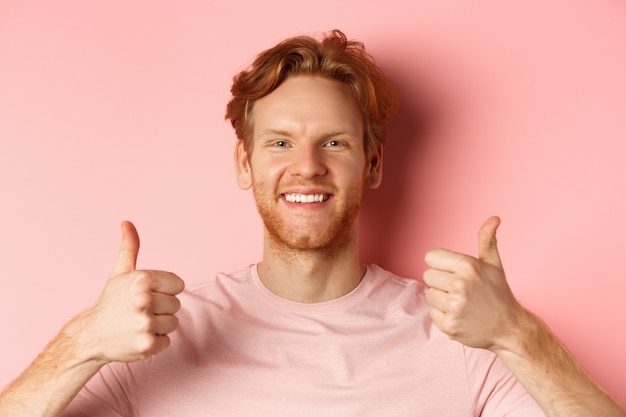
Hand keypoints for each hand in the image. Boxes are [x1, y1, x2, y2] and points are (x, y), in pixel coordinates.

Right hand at [74, 221, 184, 362]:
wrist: (90, 335)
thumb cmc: (110, 301)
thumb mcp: (120, 272)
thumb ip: (130, 248)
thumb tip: (127, 223)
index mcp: (142, 279)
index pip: (178, 285)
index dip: (165, 291)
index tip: (147, 295)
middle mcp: (144, 300)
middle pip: (176, 305)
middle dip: (161, 309)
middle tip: (139, 311)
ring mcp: (145, 323)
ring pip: (173, 323)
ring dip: (159, 326)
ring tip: (137, 324)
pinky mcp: (147, 344)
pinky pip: (167, 340)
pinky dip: (155, 342)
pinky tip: (137, 337)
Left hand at [423, 216, 524, 350]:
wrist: (510, 328)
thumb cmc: (498, 293)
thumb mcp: (493, 264)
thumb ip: (487, 240)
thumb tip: (494, 218)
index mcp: (468, 266)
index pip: (431, 257)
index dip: (442, 264)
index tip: (455, 272)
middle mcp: (460, 285)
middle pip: (428, 276)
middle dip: (442, 282)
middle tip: (461, 290)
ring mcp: (454, 306)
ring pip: (429, 295)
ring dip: (442, 300)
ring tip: (462, 303)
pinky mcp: (449, 325)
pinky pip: (433, 314)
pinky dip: (444, 316)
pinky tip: (461, 316)